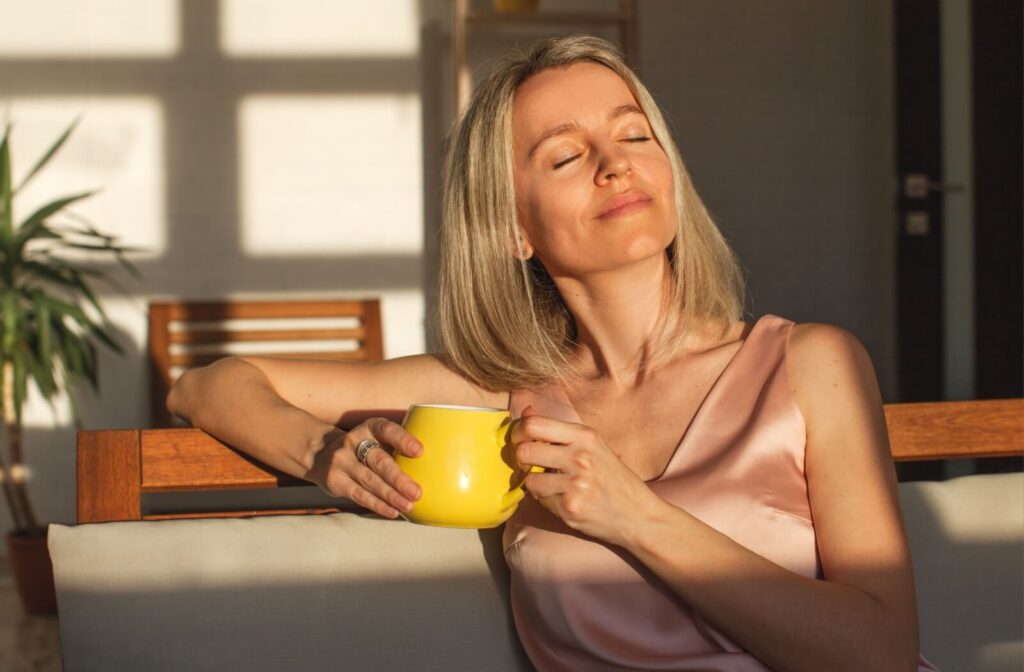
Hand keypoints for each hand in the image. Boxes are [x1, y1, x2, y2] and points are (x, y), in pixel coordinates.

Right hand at [307, 418, 422, 518]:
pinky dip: (377, 504)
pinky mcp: (335, 480)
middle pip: (378, 460)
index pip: (387, 429)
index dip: (403, 440)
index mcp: (369, 427)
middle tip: (417, 492)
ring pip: (369, 481)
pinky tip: (393, 511)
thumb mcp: (376, 437)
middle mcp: (353, 441)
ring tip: (409, 505)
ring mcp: (341, 461)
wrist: (320, 452)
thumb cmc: (364, 447)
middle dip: (399, 478)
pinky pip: (359, 495)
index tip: (419, 451)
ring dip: (391, 495)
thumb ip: (397, 447)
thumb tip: (433, 467)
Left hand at [512, 406, 660, 545]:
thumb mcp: (592, 445)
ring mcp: (575, 484)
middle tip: (531, 464)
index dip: (519, 432)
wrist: (639, 515)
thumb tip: (525, 412)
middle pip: (525, 451)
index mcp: (585, 436)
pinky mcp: (570, 507)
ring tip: (554, 484)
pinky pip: (541, 500)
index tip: (521, 440)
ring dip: (536, 483)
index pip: (535, 424)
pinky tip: (564, 498)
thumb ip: (558, 430)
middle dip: (522, 459)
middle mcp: (580, 457)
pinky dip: (547, 500)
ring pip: (530, 479)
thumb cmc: (614, 478)